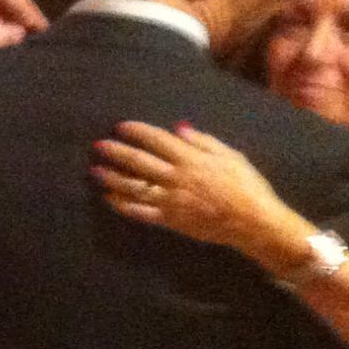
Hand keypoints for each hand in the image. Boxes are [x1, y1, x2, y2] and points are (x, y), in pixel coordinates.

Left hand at [92, 119, 296, 257]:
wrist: (254, 222)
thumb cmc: (247, 186)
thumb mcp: (231, 156)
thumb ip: (204, 142)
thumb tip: (178, 128)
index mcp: (192, 159)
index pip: (157, 140)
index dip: (136, 132)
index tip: (120, 127)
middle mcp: (177, 177)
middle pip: (139, 162)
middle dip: (116, 152)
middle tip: (98, 146)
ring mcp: (171, 200)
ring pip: (134, 187)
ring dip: (112, 178)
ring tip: (95, 171)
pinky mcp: (170, 219)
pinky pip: (141, 212)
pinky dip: (122, 205)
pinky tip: (109, 198)